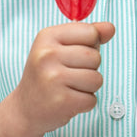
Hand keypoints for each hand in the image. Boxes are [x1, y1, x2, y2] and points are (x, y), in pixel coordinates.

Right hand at [12, 21, 114, 136]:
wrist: (25, 109)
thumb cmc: (47, 74)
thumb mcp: (60, 47)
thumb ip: (87, 34)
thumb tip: (110, 28)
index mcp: (47, 36)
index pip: (90, 32)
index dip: (91, 45)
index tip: (74, 53)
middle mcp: (47, 55)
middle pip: (95, 57)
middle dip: (90, 68)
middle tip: (69, 75)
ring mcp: (53, 78)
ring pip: (97, 79)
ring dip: (89, 87)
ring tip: (70, 88)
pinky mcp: (61, 101)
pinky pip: (92, 99)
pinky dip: (85, 103)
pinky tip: (68, 100)